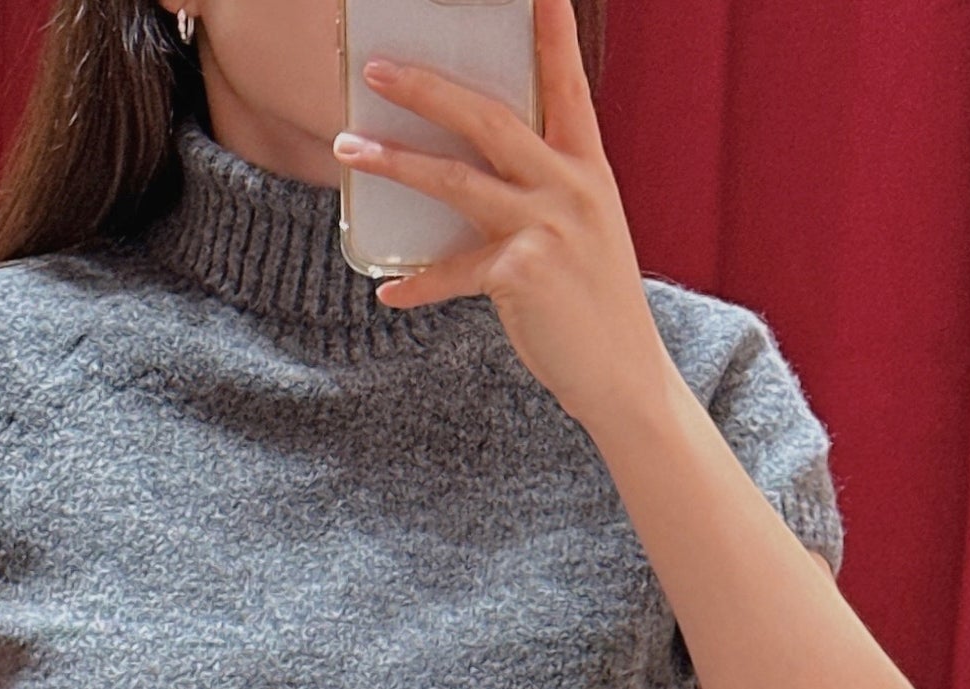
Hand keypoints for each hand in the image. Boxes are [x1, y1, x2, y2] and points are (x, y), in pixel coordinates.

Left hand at [332, 0, 673, 435]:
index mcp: (588, 166)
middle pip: (489, 118)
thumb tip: (469, 169)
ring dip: (395, 162)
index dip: (551, 30)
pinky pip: (452, 271)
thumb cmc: (591, 301)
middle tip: (377, 68)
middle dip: (428, 89)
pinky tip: (387, 291)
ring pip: (457, 180)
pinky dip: (417, 284)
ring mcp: (547, 228)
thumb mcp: (581, 230)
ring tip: (348, 147)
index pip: (566, 82)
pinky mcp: (521, 276)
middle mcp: (571, 186)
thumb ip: (540, 190)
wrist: (621, 374)